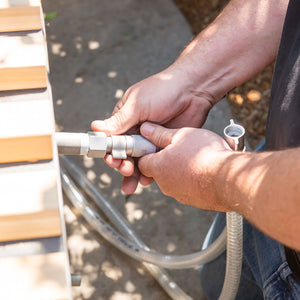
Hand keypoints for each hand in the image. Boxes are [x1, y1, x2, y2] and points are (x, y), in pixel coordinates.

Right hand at [91, 66, 218, 193]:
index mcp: (125, 120)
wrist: (193, 90)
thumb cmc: (163, 89)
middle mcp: (136, 132)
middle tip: (126, 170)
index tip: (113, 159)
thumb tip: (95, 128)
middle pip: (125, 155)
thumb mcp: (137, 104)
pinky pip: (155, 163)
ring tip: (134, 182)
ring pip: (139, 162)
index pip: (112, 140)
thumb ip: (119, 121)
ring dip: (135, 174)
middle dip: (123, 165)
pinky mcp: (164, 146)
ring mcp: (150, 140)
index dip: (111, 152)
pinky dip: (151, 173)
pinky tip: (148, 179)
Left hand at [138, 122, 230, 210]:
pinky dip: (192, 180)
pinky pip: (188, 188)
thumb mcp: (181, 135)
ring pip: (174, 180)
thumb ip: (160, 133)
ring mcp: (179, 195)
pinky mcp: (193, 201)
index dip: (147, 152)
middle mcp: (165, 184)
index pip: (142, 161)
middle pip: (158, 170)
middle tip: (180, 148)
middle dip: (166, 160)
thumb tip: (145, 129)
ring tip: (196, 158)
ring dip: (180, 170)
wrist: (229, 179)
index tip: (155, 144)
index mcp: (158, 167)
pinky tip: (204, 170)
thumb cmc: (206, 155)